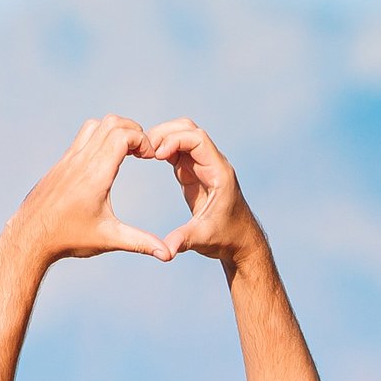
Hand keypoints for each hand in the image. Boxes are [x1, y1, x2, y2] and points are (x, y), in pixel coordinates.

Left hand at [0, 116, 173, 270]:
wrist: (29, 238)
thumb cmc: (68, 239)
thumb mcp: (108, 239)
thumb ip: (141, 243)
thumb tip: (168, 255)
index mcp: (95, 175)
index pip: (122, 135)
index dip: (142, 139)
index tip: (150, 156)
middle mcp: (81, 161)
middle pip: (112, 123)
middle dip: (134, 130)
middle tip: (143, 152)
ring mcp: (68, 160)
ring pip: (95, 125)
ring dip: (115, 130)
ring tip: (127, 152)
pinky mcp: (60, 164)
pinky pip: (82, 138)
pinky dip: (100, 138)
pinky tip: (106, 161)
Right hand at [147, 119, 265, 265]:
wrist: (238, 240)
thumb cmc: (226, 237)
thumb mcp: (203, 238)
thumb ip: (184, 240)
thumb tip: (166, 251)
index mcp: (219, 172)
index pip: (198, 139)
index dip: (175, 140)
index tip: (157, 154)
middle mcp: (212, 163)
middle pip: (189, 130)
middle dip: (165, 133)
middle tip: (143, 147)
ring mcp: (202, 166)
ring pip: (182, 136)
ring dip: (162, 138)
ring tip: (142, 151)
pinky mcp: (193, 173)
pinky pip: (177, 151)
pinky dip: (162, 149)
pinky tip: (147, 156)